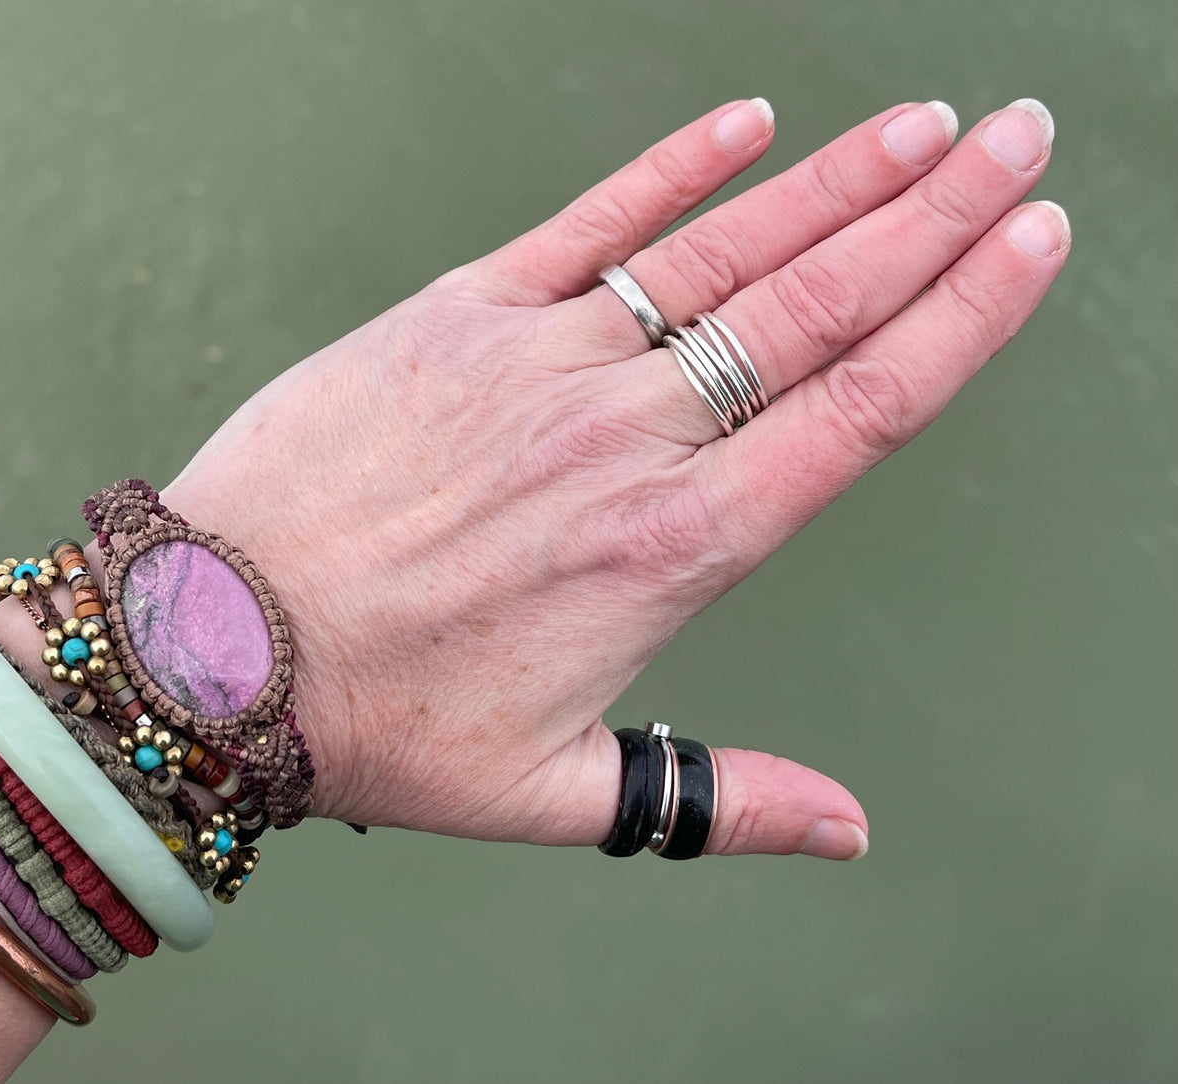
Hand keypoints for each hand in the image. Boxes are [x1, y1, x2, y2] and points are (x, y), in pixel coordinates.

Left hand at [150, 97, 1065, 856]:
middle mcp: (627, 437)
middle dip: (938, 214)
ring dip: (838, 180)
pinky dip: (672, 169)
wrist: (212, 646)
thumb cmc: (379, 722)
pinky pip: (587, 225)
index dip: (964, 315)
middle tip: (1022, 138)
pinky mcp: (454, 315)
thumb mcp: (557, 789)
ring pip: (723, 253)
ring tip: (925, 125)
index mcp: (674, 547)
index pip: (862, 406)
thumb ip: (715, 800)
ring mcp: (541, 362)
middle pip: (820, 306)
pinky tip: (747, 125)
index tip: (1032, 243)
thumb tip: (850, 830)